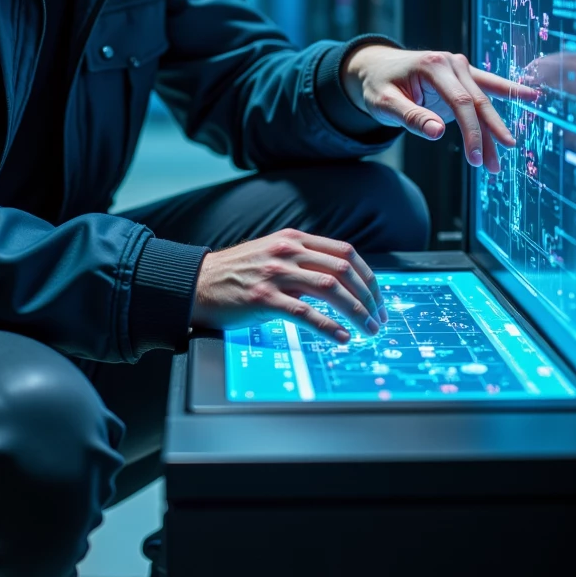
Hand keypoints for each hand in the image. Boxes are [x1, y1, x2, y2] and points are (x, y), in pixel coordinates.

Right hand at [191, 229, 386, 341]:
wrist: (197, 282)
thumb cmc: (236, 273)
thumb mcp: (272, 253)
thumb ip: (303, 260)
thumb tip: (340, 280)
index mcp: (294, 239)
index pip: (345, 251)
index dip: (368, 276)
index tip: (378, 297)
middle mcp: (288, 251)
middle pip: (344, 269)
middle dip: (368, 296)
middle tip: (379, 317)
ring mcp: (275, 274)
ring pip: (330, 289)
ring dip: (356, 312)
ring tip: (368, 330)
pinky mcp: (263, 298)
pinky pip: (305, 313)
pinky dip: (329, 326)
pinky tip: (342, 337)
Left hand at [341, 45, 537, 171]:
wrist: (376, 69)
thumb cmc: (378, 87)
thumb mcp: (385, 104)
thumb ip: (411, 117)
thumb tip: (438, 134)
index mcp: (433, 66)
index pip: (461, 103)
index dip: (471, 132)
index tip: (476, 158)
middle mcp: (451, 63)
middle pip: (478, 102)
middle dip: (488, 135)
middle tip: (495, 165)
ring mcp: (460, 68)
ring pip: (484, 101)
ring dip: (494, 130)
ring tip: (502, 158)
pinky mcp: (464, 77)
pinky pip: (488, 88)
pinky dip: (508, 93)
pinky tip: (532, 96)